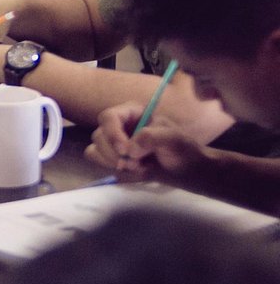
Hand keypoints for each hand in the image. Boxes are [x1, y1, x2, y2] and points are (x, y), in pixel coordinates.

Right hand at [86, 113, 214, 188]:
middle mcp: (119, 125)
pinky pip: (97, 159)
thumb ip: (150, 138)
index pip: (108, 117)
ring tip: (137, 167)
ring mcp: (115, 141)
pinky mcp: (113, 156)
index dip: (112, 134)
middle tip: (135, 163)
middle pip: (99, 135)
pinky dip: (110, 167)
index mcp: (132, 113)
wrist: (188, 170)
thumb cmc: (182, 149)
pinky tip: (131, 170)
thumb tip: (129, 150)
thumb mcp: (172, 138)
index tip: (125, 151)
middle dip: (114, 153)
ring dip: (113, 162)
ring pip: (96, 149)